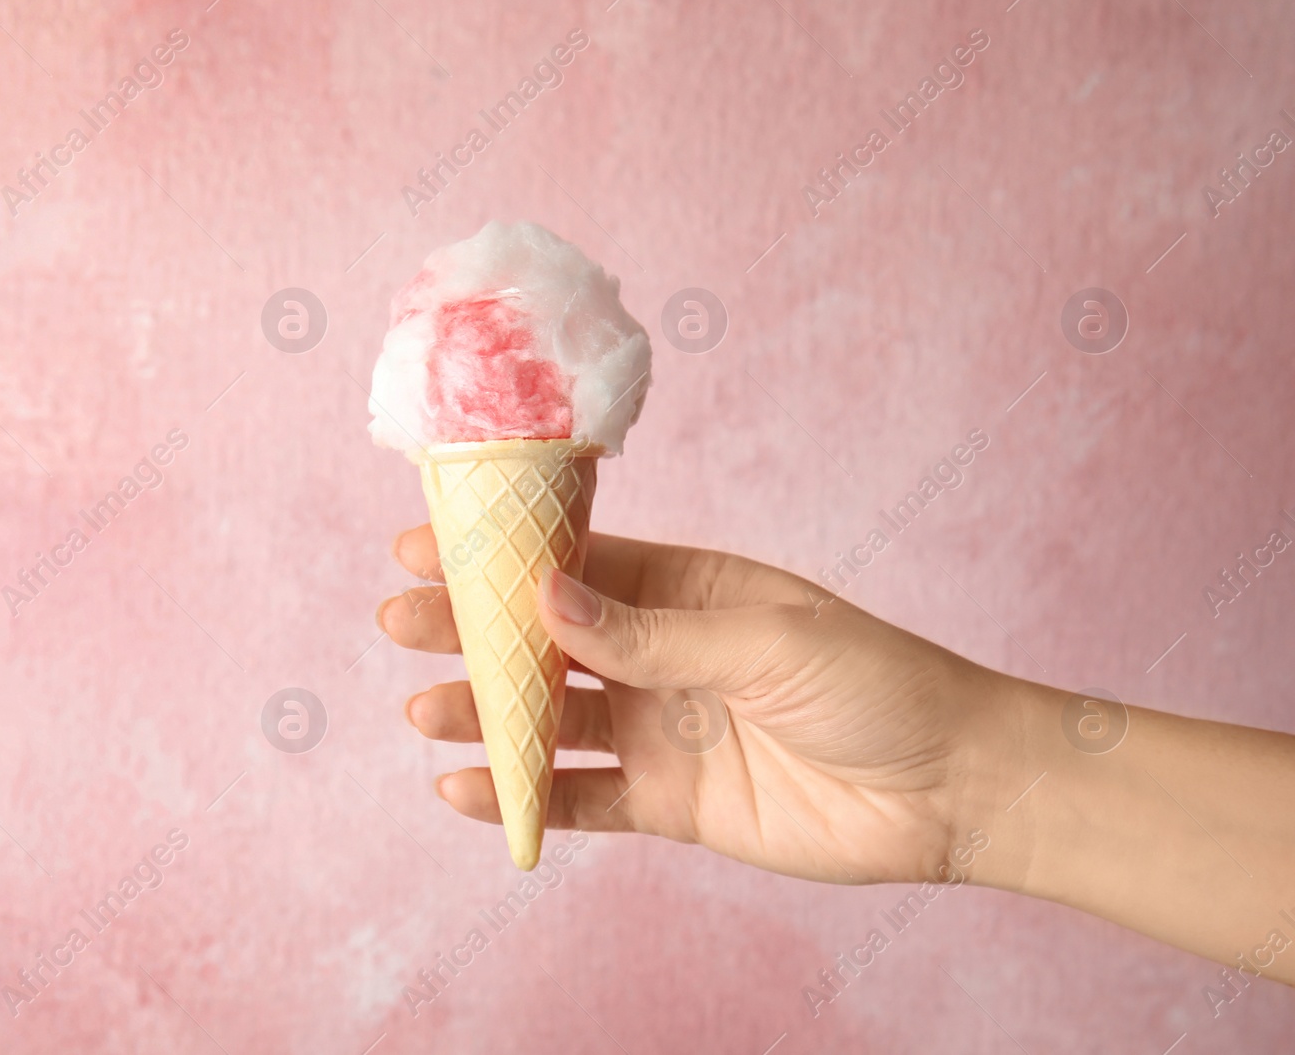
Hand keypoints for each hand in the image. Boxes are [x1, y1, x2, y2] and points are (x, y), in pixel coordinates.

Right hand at [378, 524, 1020, 885]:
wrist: (949, 791)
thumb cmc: (875, 684)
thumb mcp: (763, 641)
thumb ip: (650, 630)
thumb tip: (547, 594)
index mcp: (687, 590)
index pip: (577, 565)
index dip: (502, 558)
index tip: (431, 545)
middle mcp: (663, 654)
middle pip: (548, 639)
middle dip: (474, 631)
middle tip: (400, 622)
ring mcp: (661, 730)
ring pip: (553, 718)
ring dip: (487, 714)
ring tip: (424, 711)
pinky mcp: (668, 803)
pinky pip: (582, 798)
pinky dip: (525, 797)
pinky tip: (469, 791)